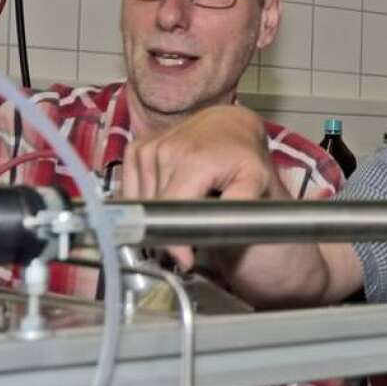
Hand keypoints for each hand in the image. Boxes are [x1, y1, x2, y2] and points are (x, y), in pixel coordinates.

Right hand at [121, 106, 289, 268]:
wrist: (229, 126)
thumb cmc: (243, 155)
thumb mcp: (256, 180)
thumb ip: (242, 204)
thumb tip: (222, 227)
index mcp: (193, 160)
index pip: (169, 213)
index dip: (175, 243)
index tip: (185, 260)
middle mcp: (165, 151)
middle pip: (153, 212)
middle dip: (168, 233)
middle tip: (190, 238)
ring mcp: (148, 148)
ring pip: (140, 204)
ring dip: (156, 217)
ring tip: (181, 215)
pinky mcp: (138, 148)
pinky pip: (130, 189)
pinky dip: (144, 201)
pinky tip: (165, 199)